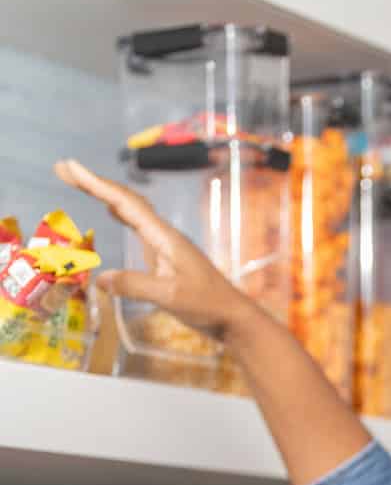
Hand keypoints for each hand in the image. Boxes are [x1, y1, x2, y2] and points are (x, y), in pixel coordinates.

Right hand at [54, 159, 251, 340]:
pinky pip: (138, 227)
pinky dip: (121, 213)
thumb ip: (135, 285)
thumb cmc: (207, 305)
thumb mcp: (169, 296)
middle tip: (63, 170)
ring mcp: (165, 245)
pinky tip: (112, 212)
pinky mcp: (165, 258)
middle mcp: (163, 235)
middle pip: (125, 200)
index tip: (70, 167)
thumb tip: (100, 278)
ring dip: (105, 195)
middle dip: (94, 183)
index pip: (124, 203)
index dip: (96, 183)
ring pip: (131, 211)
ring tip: (79, 183)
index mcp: (163, 237)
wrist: (232, 318)